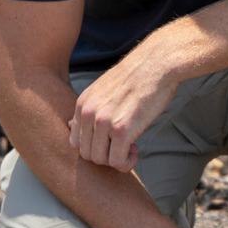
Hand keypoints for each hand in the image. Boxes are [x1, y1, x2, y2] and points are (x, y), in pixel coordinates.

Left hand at [70, 33, 179, 169]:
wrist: (156, 64)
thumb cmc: (136, 77)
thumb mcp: (102, 89)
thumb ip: (88, 109)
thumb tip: (71, 125)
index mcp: (82, 104)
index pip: (75, 142)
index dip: (94, 147)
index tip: (111, 141)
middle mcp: (88, 114)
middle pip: (87, 154)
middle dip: (106, 156)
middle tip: (123, 146)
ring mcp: (103, 122)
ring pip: (100, 160)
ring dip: (117, 160)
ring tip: (130, 147)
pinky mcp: (122, 130)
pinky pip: (117, 162)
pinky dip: (127, 163)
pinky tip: (136, 150)